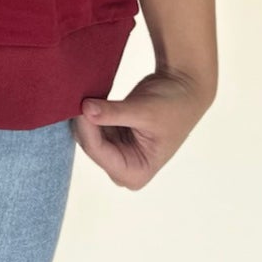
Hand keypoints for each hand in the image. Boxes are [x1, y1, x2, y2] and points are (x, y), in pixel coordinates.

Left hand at [71, 69, 214, 186]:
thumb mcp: (144, 110)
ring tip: (85, 94)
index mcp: (136, 172)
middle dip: (84, 122)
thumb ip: (113, 113)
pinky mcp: (113, 138)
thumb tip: (85, 109)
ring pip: (88, 135)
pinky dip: (90, 112)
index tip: (80, 103)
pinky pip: (92, 126)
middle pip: (90, 145)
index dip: (87, 127)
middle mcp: (124, 168)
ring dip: (86, 116)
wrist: (183, 89)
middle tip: (78, 95)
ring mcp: (117, 153)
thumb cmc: (173, 105)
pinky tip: (90, 96)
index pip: (98, 152)